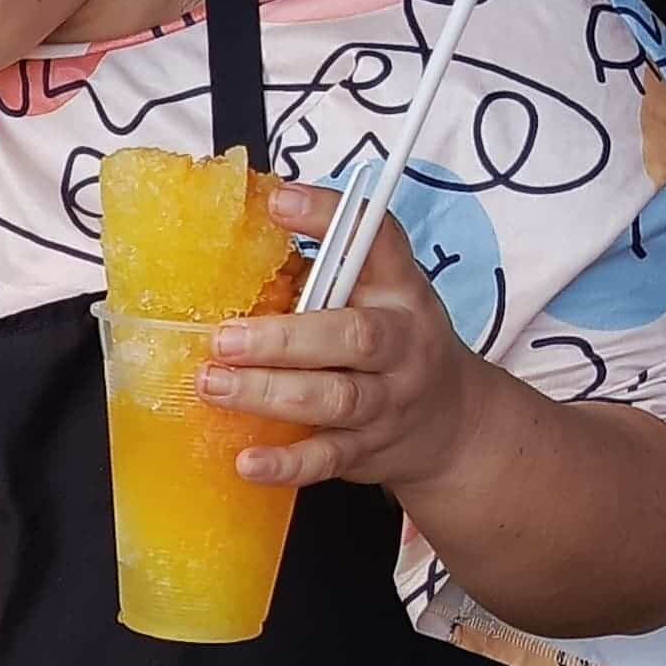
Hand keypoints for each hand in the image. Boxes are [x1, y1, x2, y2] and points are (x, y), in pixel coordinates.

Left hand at [197, 180, 485, 491]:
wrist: (450, 424)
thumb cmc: (391, 344)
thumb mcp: (373, 295)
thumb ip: (317, 273)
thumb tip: (232, 241)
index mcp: (399, 290)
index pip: (376, 241)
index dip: (329, 217)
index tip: (278, 202)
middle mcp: (400, 344)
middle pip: (353, 336)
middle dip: (284, 338)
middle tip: (224, 338)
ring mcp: (387, 401)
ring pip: (335, 397)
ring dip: (269, 393)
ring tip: (214, 385)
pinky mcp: (367, 449)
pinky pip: (327, 458)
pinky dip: (286, 463)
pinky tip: (247, 461)